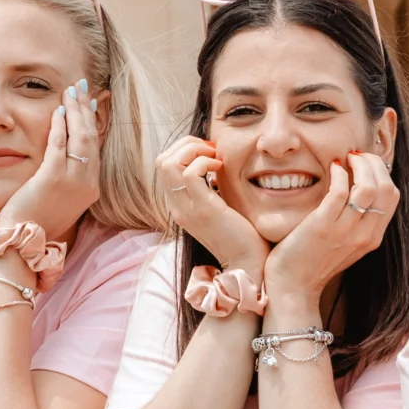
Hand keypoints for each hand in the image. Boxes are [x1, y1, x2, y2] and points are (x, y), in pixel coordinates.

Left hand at [0, 80, 102, 242]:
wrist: (21, 245)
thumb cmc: (33, 222)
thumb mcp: (56, 198)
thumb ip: (62, 176)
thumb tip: (61, 156)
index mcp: (89, 188)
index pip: (94, 147)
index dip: (91, 122)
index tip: (88, 103)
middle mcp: (87, 184)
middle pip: (91, 138)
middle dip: (85, 109)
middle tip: (80, 88)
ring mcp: (73, 182)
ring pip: (80, 138)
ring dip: (75, 111)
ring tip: (70, 92)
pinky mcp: (54, 179)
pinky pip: (60, 145)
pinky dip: (61, 126)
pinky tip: (57, 111)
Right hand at [157, 136, 266, 278]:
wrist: (247, 263)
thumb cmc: (239, 234)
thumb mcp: (217, 207)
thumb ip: (209, 188)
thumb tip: (214, 162)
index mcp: (178, 205)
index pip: (164, 166)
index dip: (184, 150)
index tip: (208, 152)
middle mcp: (176, 206)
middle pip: (162, 160)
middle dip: (186, 145)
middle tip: (210, 150)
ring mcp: (186, 209)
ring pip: (169, 162)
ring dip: (193, 150)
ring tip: (214, 156)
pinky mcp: (202, 210)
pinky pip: (190, 173)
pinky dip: (205, 162)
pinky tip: (221, 168)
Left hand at [265, 151, 394, 307]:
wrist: (293, 288)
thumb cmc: (312, 261)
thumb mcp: (344, 243)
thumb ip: (355, 221)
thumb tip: (358, 188)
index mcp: (372, 238)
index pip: (392, 196)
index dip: (382, 172)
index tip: (367, 162)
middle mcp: (364, 235)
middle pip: (386, 188)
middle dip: (374, 164)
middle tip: (357, 155)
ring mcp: (345, 232)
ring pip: (369, 188)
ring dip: (360, 165)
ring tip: (347, 158)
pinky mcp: (323, 227)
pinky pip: (340, 191)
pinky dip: (339, 174)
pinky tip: (332, 168)